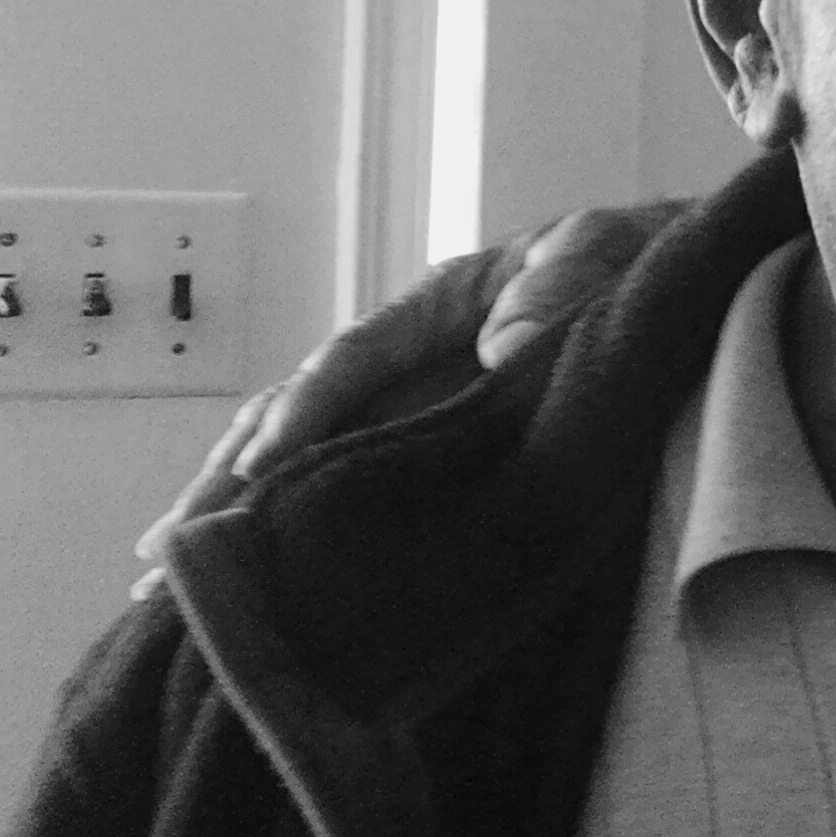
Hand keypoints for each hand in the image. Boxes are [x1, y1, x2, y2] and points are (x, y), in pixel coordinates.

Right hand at [130, 203, 669, 595]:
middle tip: (166, 547)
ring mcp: (413, 407)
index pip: (352, 360)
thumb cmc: (628, 257)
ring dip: (238, 515)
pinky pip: (355, 490)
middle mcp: (406, 360)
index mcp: (436, 307)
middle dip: (229, 479)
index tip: (263, 461)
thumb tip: (503, 349)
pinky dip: (299, 531)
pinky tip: (254, 585)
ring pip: (304, 460)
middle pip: (295, 415)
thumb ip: (562, 286)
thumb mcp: (604, 251)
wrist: (669, 279)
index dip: (307, 408)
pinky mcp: (435, 452)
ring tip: (166, 585)